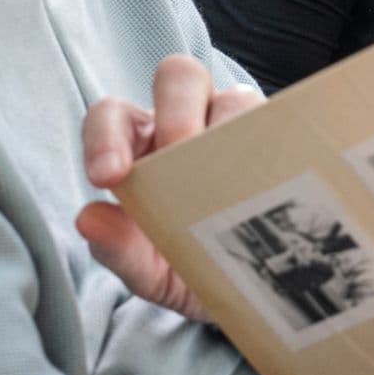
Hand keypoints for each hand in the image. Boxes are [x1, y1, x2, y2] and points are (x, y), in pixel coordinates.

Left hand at [74, 56, 259, 320]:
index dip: (105, 136)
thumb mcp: (152, 274)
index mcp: (142, 146)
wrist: (249, 298)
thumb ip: (118, 250)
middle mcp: (189, 123)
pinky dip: (280, 145)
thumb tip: (88, 217)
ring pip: (237, 97)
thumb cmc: (188, 272)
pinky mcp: (285, 144)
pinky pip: (285, 126)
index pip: (113, 116)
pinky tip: (281, 183)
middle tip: (180, 155)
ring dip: (233, 132)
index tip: (108, 178)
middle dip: (177, 111)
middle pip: (179, 76)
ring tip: (238, 181)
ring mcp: (240, 128)